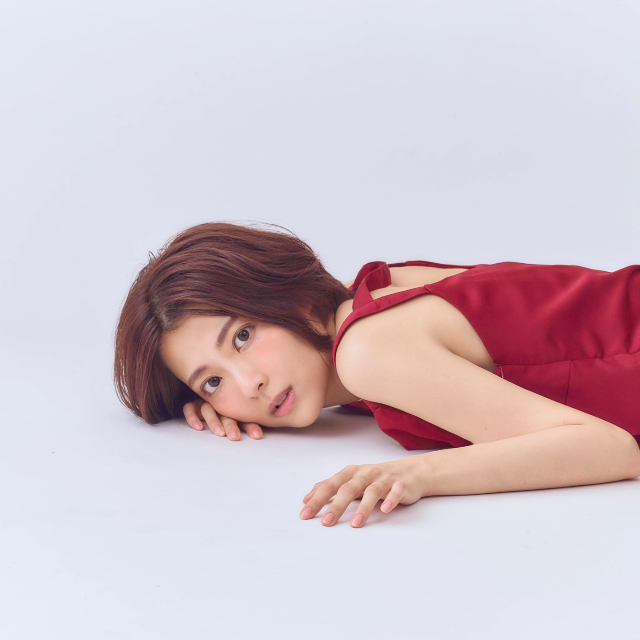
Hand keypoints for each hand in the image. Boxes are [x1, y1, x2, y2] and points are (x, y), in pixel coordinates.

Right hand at [182, 399, 263, 440]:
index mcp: (236, 407)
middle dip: (231, 425)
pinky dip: (193, 416)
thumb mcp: (242, 419)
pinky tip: (198, 427)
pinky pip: (190, 408)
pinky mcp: (194, 404)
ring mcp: (207, 403)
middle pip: (226, 413)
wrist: (204, 391)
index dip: (251, 425)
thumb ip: (249, 424)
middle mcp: (221, 405)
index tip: (257, 435)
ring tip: (220, 433)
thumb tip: (260, 435)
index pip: (244, 415)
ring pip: (208, 409)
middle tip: (235, 437)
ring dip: (214, 421)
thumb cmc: (231, 413)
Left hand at [299, 456, 427, 527]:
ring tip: (355, 524)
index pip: (331, 485)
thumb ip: (331, 488)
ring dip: (363, 508)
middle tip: (326, 523)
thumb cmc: (376, 478)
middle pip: (349, 488)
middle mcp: (366, 473)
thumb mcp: (352, 480)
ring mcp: (384, 478)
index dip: (317, 499)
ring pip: (372, 491)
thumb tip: (308, 498)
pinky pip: (396, 491)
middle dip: (336, 505)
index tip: (305, 514)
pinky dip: (391, 499)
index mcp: (351, 473)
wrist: (411, 471)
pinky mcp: (402, 484)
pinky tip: (386, 510)